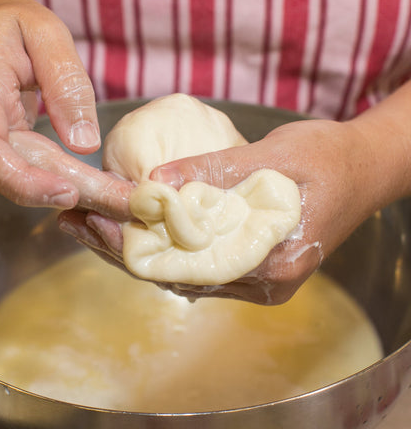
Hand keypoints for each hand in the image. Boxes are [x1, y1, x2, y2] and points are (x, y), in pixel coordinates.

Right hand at [0, 0, 98, 207]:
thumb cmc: (3, 24)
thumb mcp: (45, 32)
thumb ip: (66, 82)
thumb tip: (84, 141)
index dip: (25, 181)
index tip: (69, 193)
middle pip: (8, 175)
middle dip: (66, 193)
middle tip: (118, 203)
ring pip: (15, 179)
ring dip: (64, 190)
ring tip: (113, 196)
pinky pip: (17, 172)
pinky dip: (54, 180)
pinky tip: (89, 184)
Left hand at [59, 118, 385, 303]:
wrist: (363, 165)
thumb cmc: (329, 158)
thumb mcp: (274, 155)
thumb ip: (215, 171)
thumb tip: (155, 184)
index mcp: (271, 264)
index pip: (184, 267)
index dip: (133, 246)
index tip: (93, 220)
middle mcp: (260, 282)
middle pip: (174, 275)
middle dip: (121, 248)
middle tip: (74, 221)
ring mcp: (254, 275)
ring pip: (179, 270)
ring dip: (135, 246)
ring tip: (89, 222)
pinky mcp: (247, 260)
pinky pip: (193, 260)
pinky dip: (160, 243)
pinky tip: (132, 225)